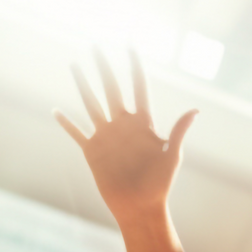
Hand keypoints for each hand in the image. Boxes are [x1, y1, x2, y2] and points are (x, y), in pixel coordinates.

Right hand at [57, 48, 197, 223]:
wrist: (140, 208)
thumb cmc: (160, 185)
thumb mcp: (171, 156)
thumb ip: (178, 131)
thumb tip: (194, 110)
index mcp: (143, 123)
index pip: (138, 86)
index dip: (134, 65)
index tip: (129, 44)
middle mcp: (123, 125)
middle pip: (111, 89)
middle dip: (104, 68)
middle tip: (95, 45)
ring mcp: (106, 137)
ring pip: (91, 104)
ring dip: (83, 85)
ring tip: (75, 65)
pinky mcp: (92, 151)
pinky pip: (77, 133)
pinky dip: (66, 123)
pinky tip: (56, 110)